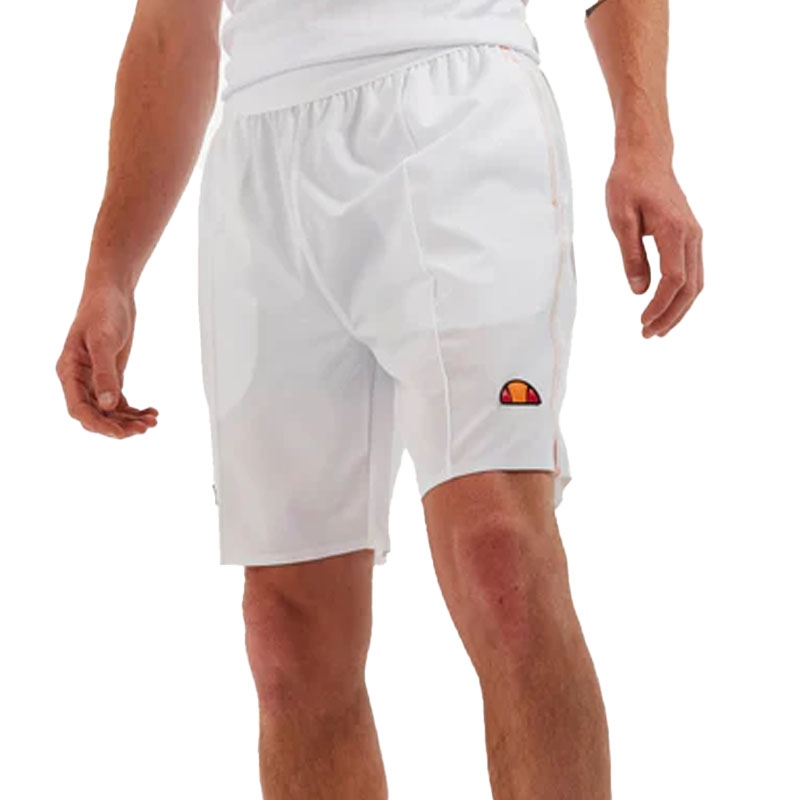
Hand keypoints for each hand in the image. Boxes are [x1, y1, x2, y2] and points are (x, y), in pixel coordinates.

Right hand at [56, 283, 157, 437]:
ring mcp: (94, 380)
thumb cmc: (103, 312)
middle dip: (118, 425)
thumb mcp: (104, 341)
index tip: (120, 433)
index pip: (79, 409)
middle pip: (95, 415)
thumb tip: (108, 405)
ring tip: (152, 421)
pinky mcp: (110, 377)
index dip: (99, 424)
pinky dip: (134, 410)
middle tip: (144, 428)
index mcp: (69, 372)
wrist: (112, 294)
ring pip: (109, 411)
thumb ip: (105, 374)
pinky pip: (119, 402)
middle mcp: (79, 380)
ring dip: (129, 420)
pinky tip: (152, 411)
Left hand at [606, 153, 703, 337]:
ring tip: (658, 328)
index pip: (673, 279)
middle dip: (671, 315)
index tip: (642, 322)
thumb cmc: (628, 184)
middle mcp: (691, 235)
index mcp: (673, 230)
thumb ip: (631, 256)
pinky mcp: (690, 237)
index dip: (659, 305)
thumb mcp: (620, 220)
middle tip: (649, 335)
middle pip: (690, 287)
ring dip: (679, 309)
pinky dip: (682, 294)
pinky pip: (693, 272)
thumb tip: (638, 291)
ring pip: (696, 282)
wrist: (646, 157)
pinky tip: (667, 307)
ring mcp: (694, 236)